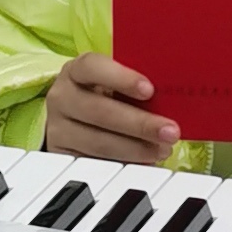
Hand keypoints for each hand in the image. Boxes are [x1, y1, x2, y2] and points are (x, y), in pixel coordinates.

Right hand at [45, 51, 180, 163]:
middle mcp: (62, 98)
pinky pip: (96, 164)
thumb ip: (134, 87)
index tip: (149, 90)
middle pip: (99, 111)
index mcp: (75, 71)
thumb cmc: (103, 95)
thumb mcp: (113, 85)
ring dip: (136, 149)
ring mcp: (58, 130)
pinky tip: (145, 162)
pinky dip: (124, 165)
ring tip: (162, 150)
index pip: (92, 67)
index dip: (121, 78)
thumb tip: (172, 99)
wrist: (71, 119)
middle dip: (139, 124)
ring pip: (98, 143)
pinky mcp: (63, 157)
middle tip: (170, 131)